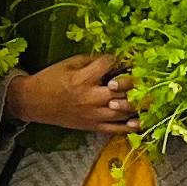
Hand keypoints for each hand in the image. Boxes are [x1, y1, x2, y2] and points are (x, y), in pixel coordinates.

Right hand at [7, 55, 136, 136]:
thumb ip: (92, 60)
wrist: (34, 103)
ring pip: (124, 111)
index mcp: (83, 79)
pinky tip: (142, 121)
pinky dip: (130, 127)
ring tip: (151, 97)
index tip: (128, 56)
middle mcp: (91, 98)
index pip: (110, 64)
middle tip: (149, 76)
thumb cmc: (51, 79)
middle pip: (123, 90)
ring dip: (140, 103)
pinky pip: (115, 129)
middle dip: (137, 81)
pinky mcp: (93, 127)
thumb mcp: (68, 63)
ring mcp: (93, 114)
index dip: (121, 58)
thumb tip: (113, 59)